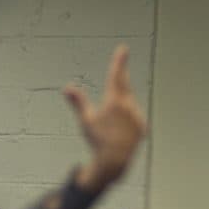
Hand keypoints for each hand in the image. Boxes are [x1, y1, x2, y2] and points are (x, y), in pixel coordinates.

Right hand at [63, 44, 145, 190]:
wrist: (114, 159)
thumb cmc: (97, 139)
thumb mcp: (86, 120)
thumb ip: (78, 102)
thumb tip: (67, 88)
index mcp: (114, 100)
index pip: (116, 75)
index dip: (119, 61)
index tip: (123, 49)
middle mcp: (128, 105)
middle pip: (124, 87)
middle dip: (119, 81)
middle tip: (119, 70)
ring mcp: (137, 114)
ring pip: (128, 104)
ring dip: (120, 109)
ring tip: (111, 126)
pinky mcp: (142, 124)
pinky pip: (133, 117)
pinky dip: (126, 121)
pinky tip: (119, 133)